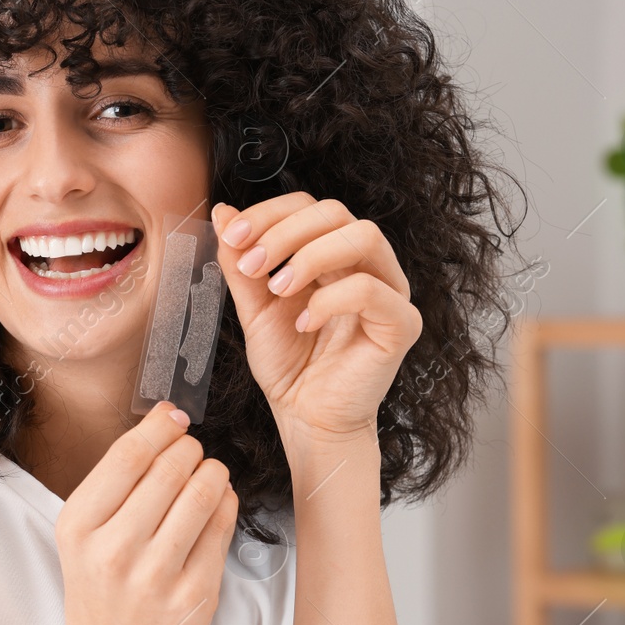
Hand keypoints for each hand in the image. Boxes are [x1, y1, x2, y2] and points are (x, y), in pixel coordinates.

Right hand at [54, 400, 239, 624]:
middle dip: (188, 448)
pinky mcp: (194, 595)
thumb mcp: (84, 533)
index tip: (173, 416)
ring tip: (208, 472)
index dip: (159, 427)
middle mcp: (114, 551)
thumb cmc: (100, 587)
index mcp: (79, 527)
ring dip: (212, 471)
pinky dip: (226, 502)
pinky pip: (221, 528)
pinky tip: (219, 500)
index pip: (127, 456)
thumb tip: (166, 419)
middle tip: (191, 449)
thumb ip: (117, 481)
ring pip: (202, 494)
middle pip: (168, 470)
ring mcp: (156, 577)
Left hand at [211, 195, 421, 446]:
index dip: (270, 214)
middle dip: (284, 232)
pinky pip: (372, 291)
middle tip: (251, 264)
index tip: (233, 236)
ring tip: (277, 288)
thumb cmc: (288, 364)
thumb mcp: (253, 307)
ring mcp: (389, 291)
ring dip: (310, 255)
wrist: (306, 417)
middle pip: (336, 213)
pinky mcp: (401, 324)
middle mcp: (367, 264)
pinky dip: (331, 300)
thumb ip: (241, 264)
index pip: (309, 207)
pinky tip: (305, 322)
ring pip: (364, 237)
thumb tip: (223, 213)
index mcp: (333, 254)